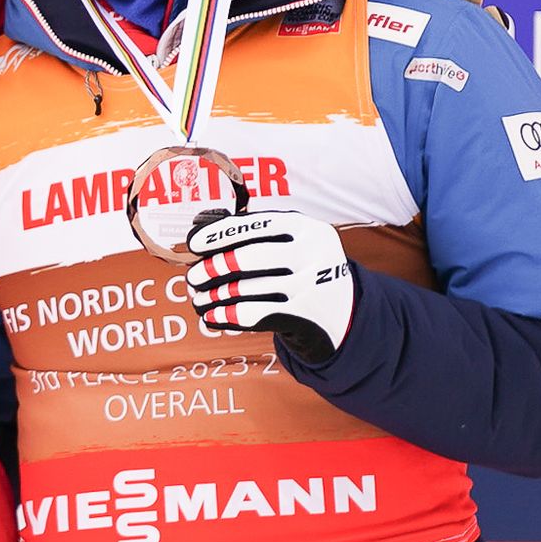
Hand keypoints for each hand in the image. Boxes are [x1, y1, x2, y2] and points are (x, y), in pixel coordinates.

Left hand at [184, 210, 357, 363]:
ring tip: (198, 299)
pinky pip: (256, 314)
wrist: (347, 311)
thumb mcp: (296, 243)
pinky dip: (228, 315)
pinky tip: (212, 316)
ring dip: (215, 296)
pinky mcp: (305, 316)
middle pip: (250, 258)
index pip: (257, 225)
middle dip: (214, 268)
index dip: (221, 234)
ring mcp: (312, 286)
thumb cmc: (306, 270)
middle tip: (193, 277)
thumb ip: (258, 234)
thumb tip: (203, 232)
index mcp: (307, 227)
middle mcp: (313, 253)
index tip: (194, 244)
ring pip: (249, 289)